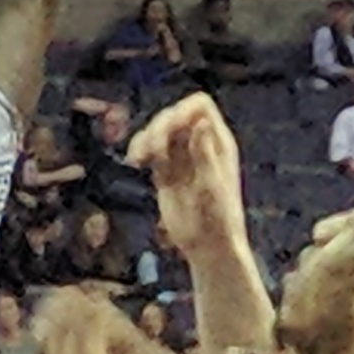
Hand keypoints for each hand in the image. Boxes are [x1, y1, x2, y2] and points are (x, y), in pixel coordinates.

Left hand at [31, 286, 150, 353]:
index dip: (97, 312)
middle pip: (68, 327)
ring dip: (60, 325)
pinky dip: (53, 347)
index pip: (92, 326)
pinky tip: (58, 350)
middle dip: (76, 312)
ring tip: (67, 318)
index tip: (102, 304)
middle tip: (82, 303)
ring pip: (53, 340)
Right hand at [135, 94, 247, 263]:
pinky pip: (151, 149)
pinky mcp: (167, 172)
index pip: (199, 106)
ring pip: (160, 130)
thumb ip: (205, 154)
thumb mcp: (212, 186)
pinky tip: (135, 161)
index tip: (167, 129)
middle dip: (158, 126)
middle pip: (175, 114)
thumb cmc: (218, 220)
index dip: (181, 109)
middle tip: (151, 153)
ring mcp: (183, 157)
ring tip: (138, 158)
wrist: (208, 247)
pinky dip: (141, 149)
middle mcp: (201, 144)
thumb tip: (201, 123)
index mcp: (218, 142)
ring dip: (145, 137)